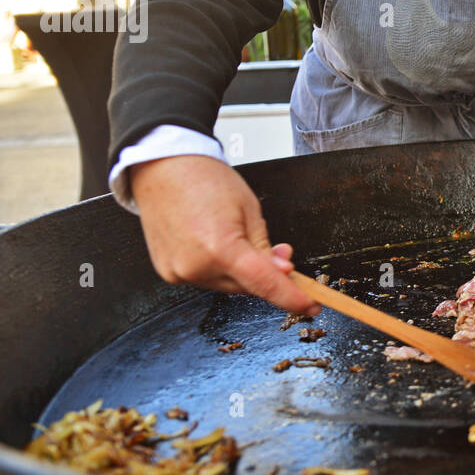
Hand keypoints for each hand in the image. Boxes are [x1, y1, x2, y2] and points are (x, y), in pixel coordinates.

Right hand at [130, 155, 321, 315]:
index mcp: (220, 248)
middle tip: (280, 255)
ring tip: (233, 236)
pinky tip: (214, 244)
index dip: (292, 298)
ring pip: (228, 286)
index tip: (311, 306)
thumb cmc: (205, 180)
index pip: (265, 284)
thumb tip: (283, 273)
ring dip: (241, 272)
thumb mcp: (250, 210)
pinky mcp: (169, 273)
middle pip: (248, 288)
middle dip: (267, 276)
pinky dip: (219, 269)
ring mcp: (179, 272)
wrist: (163, 168)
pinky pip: (207, 280)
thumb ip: (266, 247)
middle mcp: (196, 266)